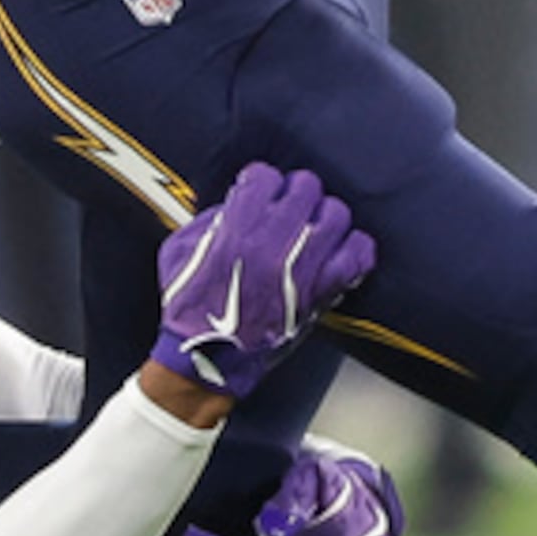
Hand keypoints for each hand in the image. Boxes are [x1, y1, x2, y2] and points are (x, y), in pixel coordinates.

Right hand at [149, 160, 373, 391]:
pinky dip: (354, 248)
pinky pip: (358, 256)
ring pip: (336, 214)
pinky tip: (340, 250)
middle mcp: (273, 241)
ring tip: (314, 228)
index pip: (266, 175)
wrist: (205, 360)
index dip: (262, 183)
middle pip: (307, 187)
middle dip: (296, 194)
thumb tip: (237, 202)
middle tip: (290, 208)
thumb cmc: (188, 307)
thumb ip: (208, 219)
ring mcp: (302, 266)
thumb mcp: (178, 250)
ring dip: (324, 217)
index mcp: (236, 226)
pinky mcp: (322, 292)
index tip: (260, 193)